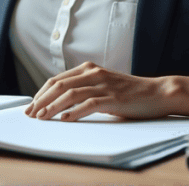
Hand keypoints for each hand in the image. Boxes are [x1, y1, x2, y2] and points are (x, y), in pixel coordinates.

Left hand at [24, 62, 169, 121]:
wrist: (157, 92)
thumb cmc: (129, 93)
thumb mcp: (102, 86)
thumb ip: (84, 90)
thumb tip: (60, 106)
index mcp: (88, 69)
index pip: (57, 80)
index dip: (41, 93)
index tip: (32, 106)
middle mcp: (93, 73)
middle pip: (59, 85)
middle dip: (42, 100)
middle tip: (31, 114)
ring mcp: (103, 84)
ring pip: (70, 94)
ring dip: (52, 107)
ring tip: (42, 117)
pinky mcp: (112, 97)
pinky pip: (88, 104)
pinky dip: (74, 112)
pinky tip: (65, 119)